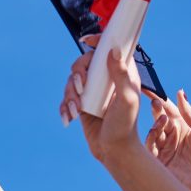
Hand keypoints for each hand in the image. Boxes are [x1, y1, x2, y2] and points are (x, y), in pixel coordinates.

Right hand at [76, 45, 145, 164]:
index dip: (98, 41)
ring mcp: (92, 92)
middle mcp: (105, 80)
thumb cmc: (125, 125)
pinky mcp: (81, 104)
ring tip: (76, 110)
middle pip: (83, 63)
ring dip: (69, 95)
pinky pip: (66, 99)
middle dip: (77, 74)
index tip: (87, 40)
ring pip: (71, 81)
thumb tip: (113, 51)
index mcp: (121, 74)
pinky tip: (68, 118)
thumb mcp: (126, 99)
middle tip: (80, 87)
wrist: (114, 149)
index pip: (108, 50)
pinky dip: (64, 107)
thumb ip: (121, 75)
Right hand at [145, 90, 190, 190]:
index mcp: (183, 129)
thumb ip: (189, 113)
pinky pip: (149, 145)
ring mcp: (163, 150)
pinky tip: (159, 128)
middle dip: (156, 109)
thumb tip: (180, 93)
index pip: (169, 111)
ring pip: (153, 131)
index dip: (161, 100)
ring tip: (162, 116)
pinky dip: (151, 134)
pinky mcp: (156, 161)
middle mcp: (171, 138)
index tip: (152, 90)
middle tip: (154, 101)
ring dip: (156, 122)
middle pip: (159, 119)